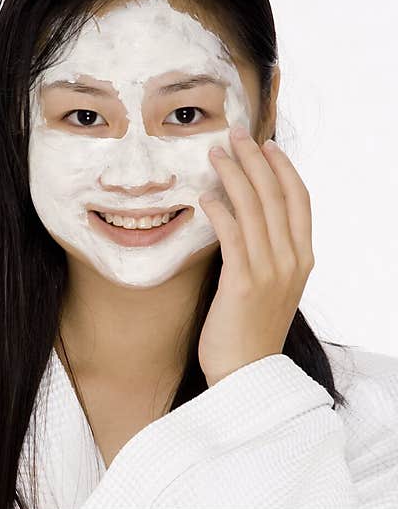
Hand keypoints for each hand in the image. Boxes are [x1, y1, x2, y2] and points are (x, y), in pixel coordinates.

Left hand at [197, 124, 313, 386]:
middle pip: (276, 196)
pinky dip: (221, 211)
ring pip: (255, 210)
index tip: (265, 145)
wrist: (247, 375)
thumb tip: (242, 223)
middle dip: (256, 160)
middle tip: (236, 133)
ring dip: (235, 175)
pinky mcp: (244, 283)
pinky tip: (207, 195)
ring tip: (216, 152)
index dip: (282, 169)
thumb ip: (262, 255)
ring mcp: (271, 271)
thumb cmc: (248, 331)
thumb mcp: (267, 287)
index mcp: (302, 259)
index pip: (298, 202)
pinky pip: (234, 236)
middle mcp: (292, 261)